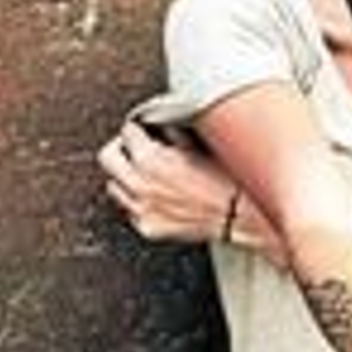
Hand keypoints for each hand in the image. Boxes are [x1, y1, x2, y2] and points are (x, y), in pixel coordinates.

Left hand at [98, 121, 243, 243]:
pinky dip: (140, 201)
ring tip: (148, 174)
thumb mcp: (200, 146)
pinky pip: (131, 210)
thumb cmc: (229, 181)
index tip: (143, 129)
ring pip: (113, 186)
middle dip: (120, 148)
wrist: (244, 216)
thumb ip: (173, 133)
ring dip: (126, 177)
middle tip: (133, 147)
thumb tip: (161, 123)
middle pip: (106, 157)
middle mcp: (140, 185)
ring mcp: (141, 209)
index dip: (138, 127)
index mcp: (151, 160)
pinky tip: (160, 197)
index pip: (127, 132)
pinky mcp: (148, 228)